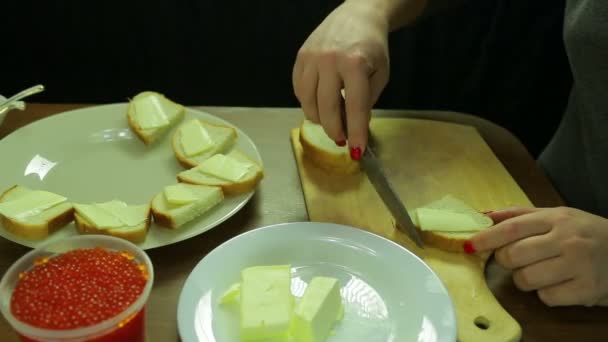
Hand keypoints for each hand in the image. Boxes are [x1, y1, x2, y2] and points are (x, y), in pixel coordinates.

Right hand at [292, 0, 390, 157]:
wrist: (358, 16)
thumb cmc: (372, 47)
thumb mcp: (381, 75)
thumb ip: (368, 102)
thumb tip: (353, 128)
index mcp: (354, 63)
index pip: (354, 107)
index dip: (355, 132)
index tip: (356, 149)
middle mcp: (329, 60)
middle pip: (326, 108)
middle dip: (334, 130)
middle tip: (342, 139)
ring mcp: (311, 58)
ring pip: (307, 102)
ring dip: (319, 118)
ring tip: (331, 122)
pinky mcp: (300, 57)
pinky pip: (299, 90)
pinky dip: (308, 103)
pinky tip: (319, 104)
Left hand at [468, 206, 607, 306]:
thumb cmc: (584, 233)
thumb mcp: (556, 215)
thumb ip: (519, 215)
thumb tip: (482, 216)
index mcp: (556, 218)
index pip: (511, 228)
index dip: (486, 238)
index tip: (469, 245)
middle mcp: (566, 240)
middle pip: (513, 256)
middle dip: (506, 261)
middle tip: (516, 259)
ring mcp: (578, 265)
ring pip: (526, 279)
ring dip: (526, 279)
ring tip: (542, 271)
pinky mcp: (586, 289)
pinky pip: (546, 297)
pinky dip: (546, 294)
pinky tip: (559, 283)